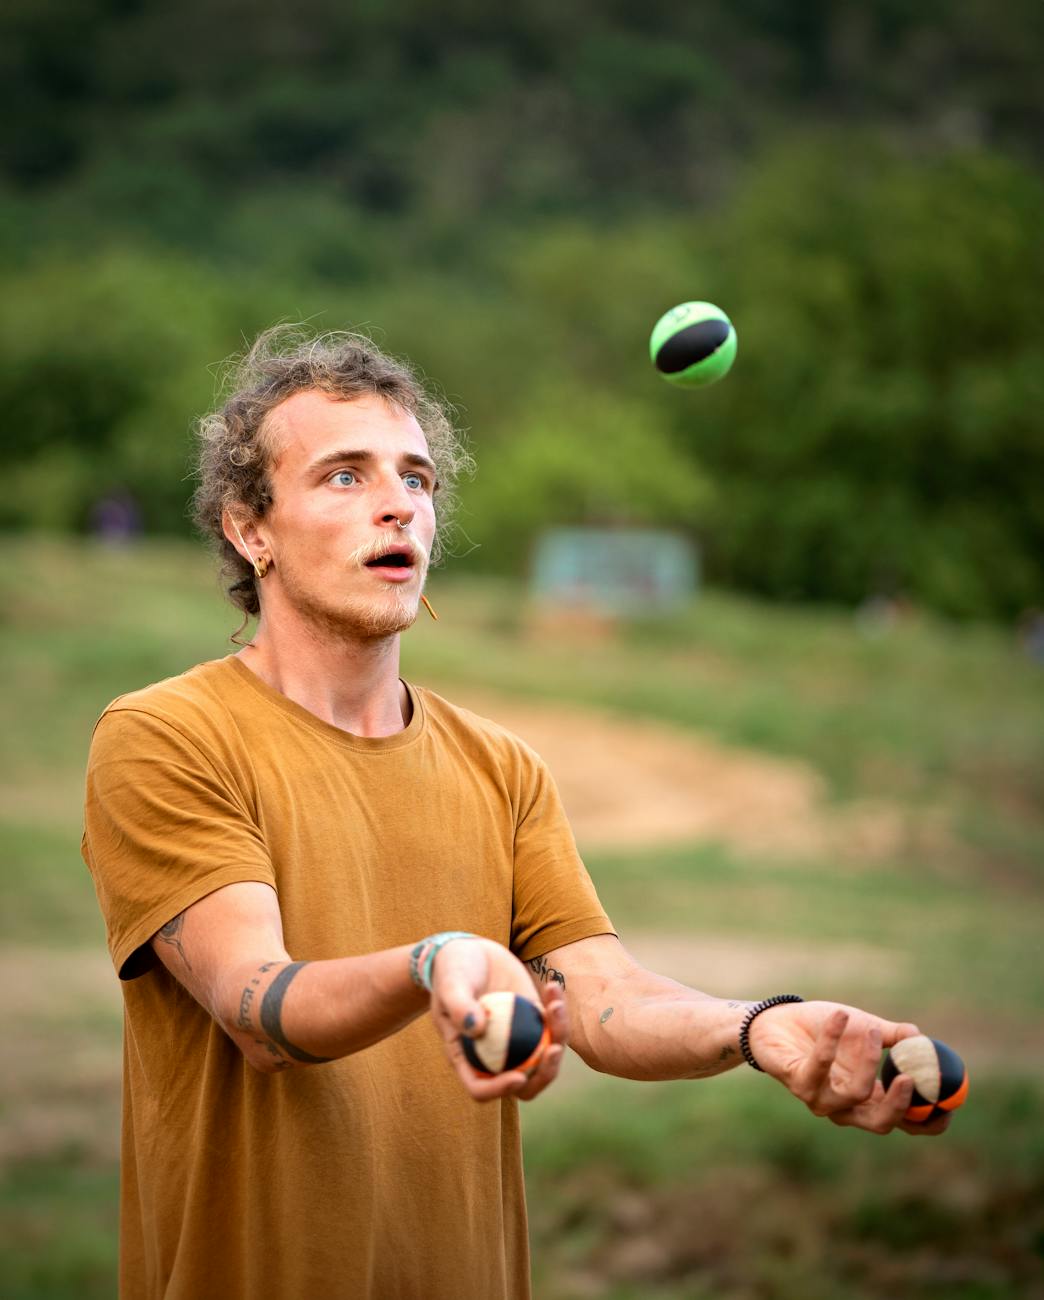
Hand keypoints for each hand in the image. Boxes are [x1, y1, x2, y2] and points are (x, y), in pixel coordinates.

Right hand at [429, 937, 568, 1102]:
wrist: (470, 952)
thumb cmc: (452, 971)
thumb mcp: (450, 984)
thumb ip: (459, 1006)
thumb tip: (477, 1030)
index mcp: (467, 1057)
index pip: (480, 1088)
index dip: (500, 1090)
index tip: (518, 1076)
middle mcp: (494, 1056)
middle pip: (523, 1083)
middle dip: (544, 1074)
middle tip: (553, 1048)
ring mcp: (517, 1041)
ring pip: (545, 1057)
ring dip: (558, 1037)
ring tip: (555, 1006)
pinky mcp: (533, 1021)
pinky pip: (552, 1027)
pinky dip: (558, 1012)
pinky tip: (552, 988)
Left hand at [747, 1000, 950, 1135]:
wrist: (776, 1020)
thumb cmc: (822, 1028)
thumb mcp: (862, 1028)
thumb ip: (890, 1037)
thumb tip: (920, 1037)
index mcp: (869, 1099)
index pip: (905, 1124)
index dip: (929, 1122)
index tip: (949, 1105)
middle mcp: (846, 1108)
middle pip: (881, 1123)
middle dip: (899, 1106)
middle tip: (909, 1078)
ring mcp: (820, 1100)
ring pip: (854, 1093)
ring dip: (865, 1058)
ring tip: (866, 1027)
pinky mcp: (798, 1083)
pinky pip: (820, 1064)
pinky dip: (832, 1038)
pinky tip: (840, 1016)